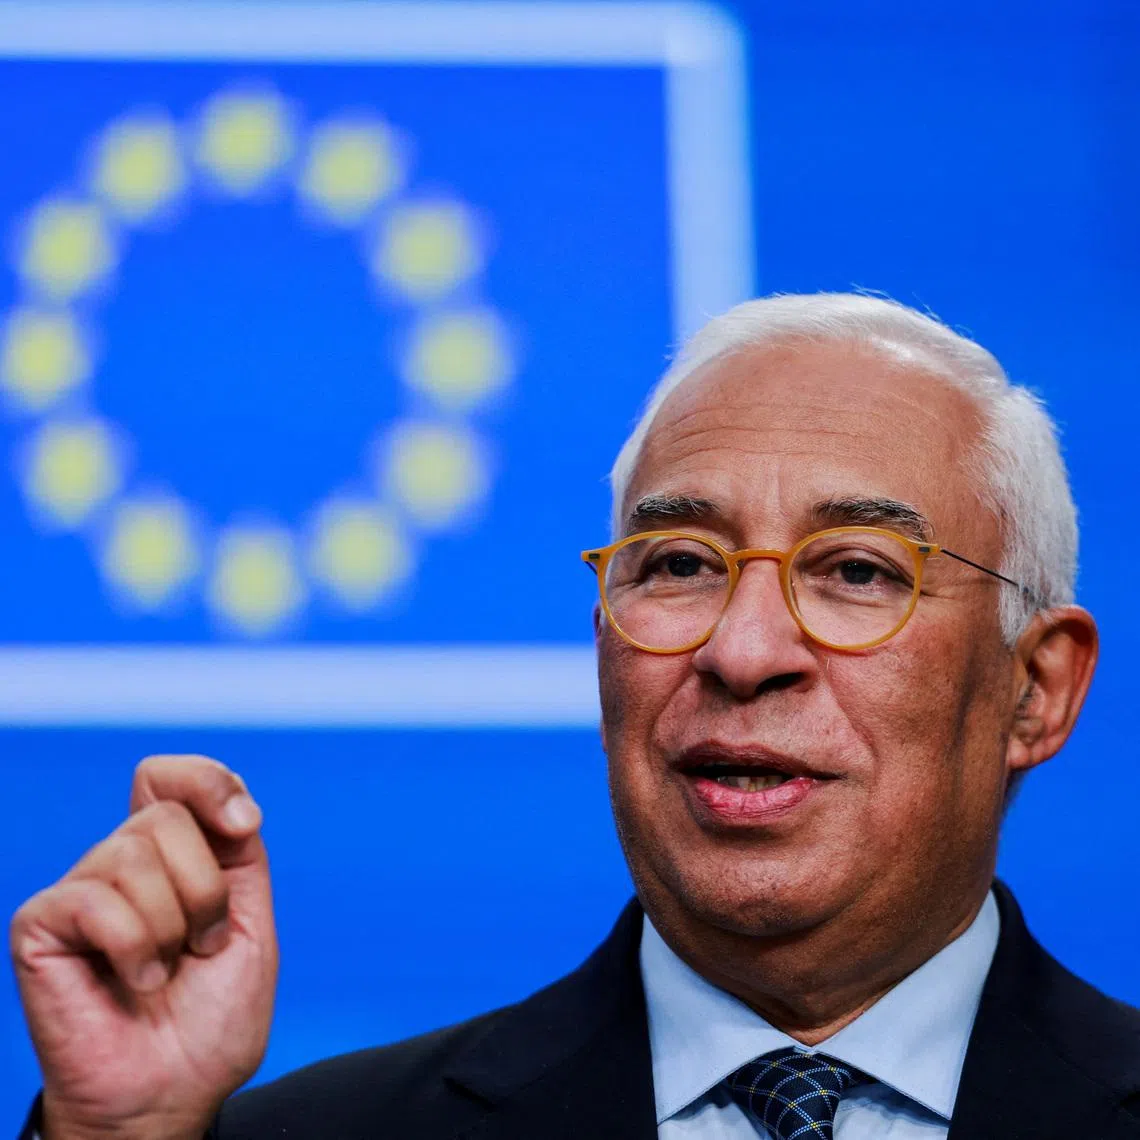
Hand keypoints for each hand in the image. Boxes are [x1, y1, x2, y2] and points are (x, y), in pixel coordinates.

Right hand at [10, 755, 278, 1139]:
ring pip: (134, 852)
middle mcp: (123, 863)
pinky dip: (134, 948)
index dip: (210, 782)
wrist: (173, 1094)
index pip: (172, 777)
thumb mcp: (252, 924)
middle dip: (207, 889)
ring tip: (165, 971)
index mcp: (174, 855)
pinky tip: (135, 983)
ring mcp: (82, 892)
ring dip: (173, 924)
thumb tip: (232, 805)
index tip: (244, 826)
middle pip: (167, 815)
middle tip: (202, 945)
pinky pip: (95, 900)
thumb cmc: (210, 1020)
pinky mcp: (42, 926)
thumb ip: (241, 856)